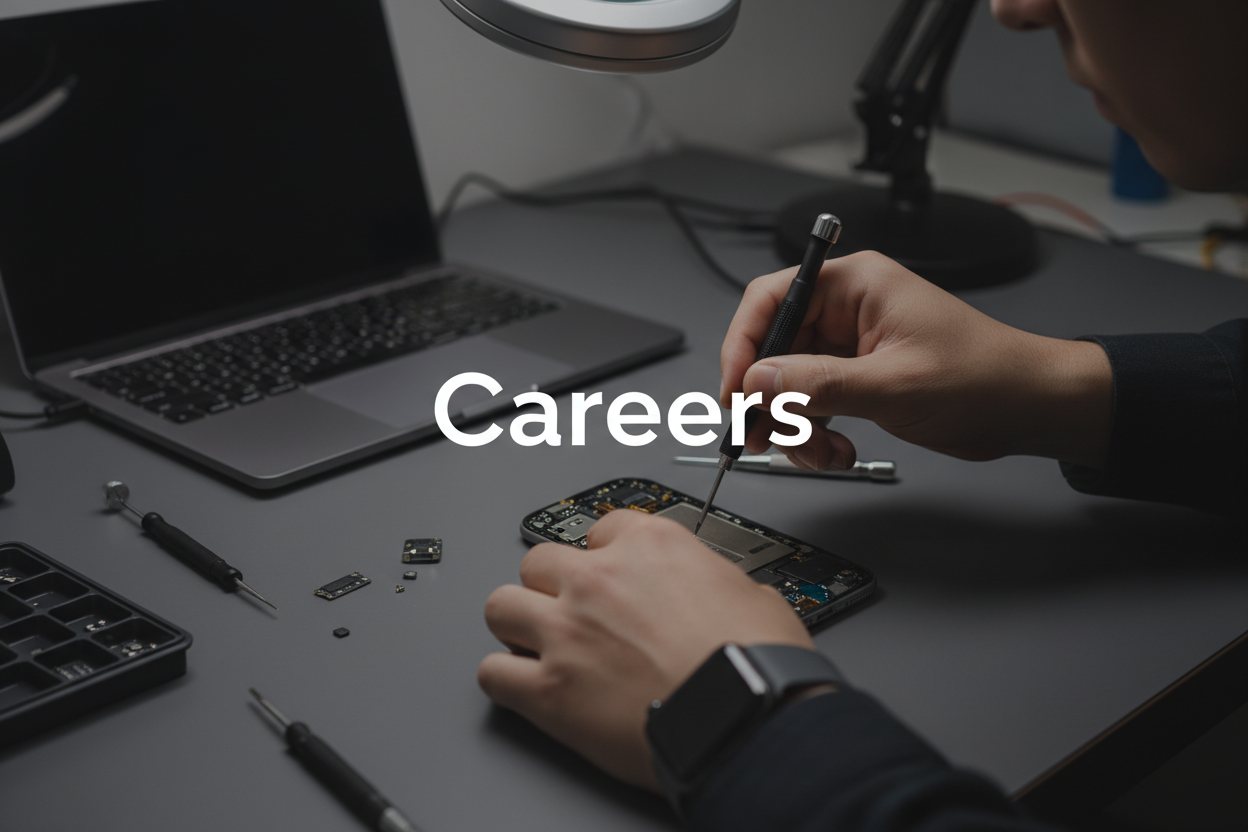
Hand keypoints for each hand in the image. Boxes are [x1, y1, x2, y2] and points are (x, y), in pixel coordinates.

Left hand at [478, 509, 811, 790]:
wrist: (747, 721)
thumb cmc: (757, 665)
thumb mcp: (754, 596)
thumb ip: (717, 582)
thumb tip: (720, 594)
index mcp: (651, 547)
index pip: (602, 529)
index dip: (605, 556)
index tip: (608, 572)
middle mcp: (599, 580)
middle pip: (538, 561)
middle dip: (551, 586)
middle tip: (570, 611)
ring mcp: (566, 632)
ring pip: (501, 606)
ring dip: (516, 624)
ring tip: (534, 643)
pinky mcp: (548, 690)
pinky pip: (493, 673)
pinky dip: (504, 680)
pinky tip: (521, 686)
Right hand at [720, 251, 1112, 469]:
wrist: (1030, 408)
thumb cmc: (986, 377)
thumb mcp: (894, 384)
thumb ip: (819, 384)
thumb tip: (758, 381)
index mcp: (856, 285)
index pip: (772, 298)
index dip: (743, 345)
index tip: (735, 391)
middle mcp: (849, 308)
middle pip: (774, 347)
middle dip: (769, 399)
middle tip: (764, 436)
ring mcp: (852, 344)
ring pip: (789, 383)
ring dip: (794, 425)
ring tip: (820, 453)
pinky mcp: (858, 376)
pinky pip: (813, 403)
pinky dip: (814, 433)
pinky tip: (836, 451)